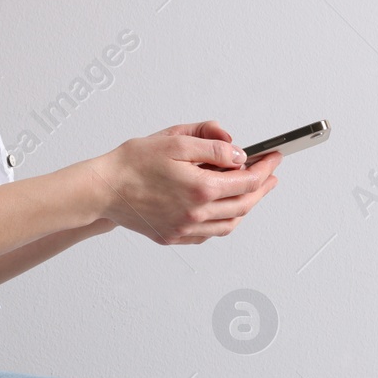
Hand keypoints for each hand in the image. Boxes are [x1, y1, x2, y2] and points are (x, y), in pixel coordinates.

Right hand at [87, 119, 280, 244]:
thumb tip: (238, 153)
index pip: (247, 181)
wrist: (103, 188)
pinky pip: (207, 235)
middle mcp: (196, 214)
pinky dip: (222, 222)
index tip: (273, 157)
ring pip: (229, 224)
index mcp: (201, 188)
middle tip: (270, 175)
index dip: (265, 168)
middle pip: (243, 205)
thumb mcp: (176, 141)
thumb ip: (213, 146)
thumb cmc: (133, 162)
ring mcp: (184, 229)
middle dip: (262, 188)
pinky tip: (221, 210)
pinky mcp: (172, 236)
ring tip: (250, 192)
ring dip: (245, 208)